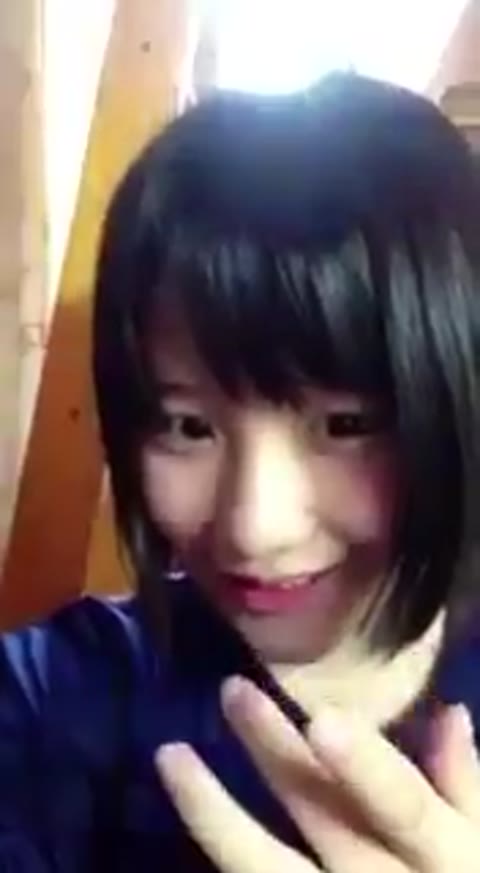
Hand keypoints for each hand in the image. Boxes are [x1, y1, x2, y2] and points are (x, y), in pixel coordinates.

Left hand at [156, 676, 479, 871]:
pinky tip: (181, 809)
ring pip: (264, 866)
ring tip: (169, 754)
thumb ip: (467, 787)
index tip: (324, 717)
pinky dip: (218, 846)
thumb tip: (451, 713)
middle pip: (322, 817)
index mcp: (440, 858)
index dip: (366, 770)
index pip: (404, 810)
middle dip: (277, 753)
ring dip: (211, 810)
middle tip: (232, 690)